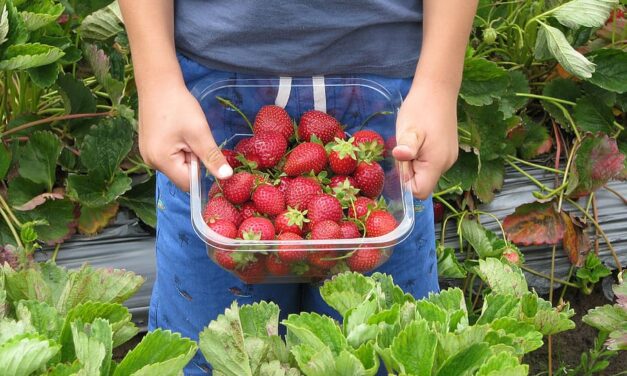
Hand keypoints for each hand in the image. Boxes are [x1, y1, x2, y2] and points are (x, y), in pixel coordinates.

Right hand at [138, 83, 232, 190]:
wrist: (158, 83)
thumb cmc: (178, 106)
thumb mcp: (199, 132)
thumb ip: (212, 157)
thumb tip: (226, 177)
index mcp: (161, 161)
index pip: (188, 183)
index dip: (201, 171)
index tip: (205, 152)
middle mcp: (151, 162)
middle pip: (182, 174)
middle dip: (193, 161)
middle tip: (194, 138)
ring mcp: (147, 155)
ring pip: (177, 165)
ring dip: (187, 154)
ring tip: (185, 133)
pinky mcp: (149, 147)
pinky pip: (169, 156)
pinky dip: (179, 148)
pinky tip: (178, 132)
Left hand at [392, 82, 458, 199]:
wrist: (438, 89)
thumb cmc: (421, 109)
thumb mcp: (409, 129)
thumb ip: (406, 147)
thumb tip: (400, 157)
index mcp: (437, 163)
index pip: (420, 191)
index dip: (406, 183)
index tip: (401, 162)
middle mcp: (446, 164)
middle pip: (422, 182)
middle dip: (409, 171)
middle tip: (405, 147)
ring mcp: (449, 157)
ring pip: (426, 172)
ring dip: (414, 162)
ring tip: (412, 140)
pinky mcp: (447, 150)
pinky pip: (430, 163)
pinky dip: (421, 155)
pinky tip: (419, 138)